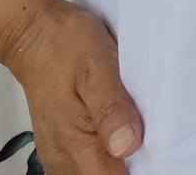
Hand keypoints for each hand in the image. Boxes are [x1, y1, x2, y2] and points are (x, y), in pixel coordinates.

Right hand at [3, 0, 142, 172]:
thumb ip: (110, 109)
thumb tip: (127, 146)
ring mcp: (61, 153)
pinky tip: (122, 134)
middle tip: (156, 137)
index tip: (161, 153)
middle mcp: (64, 158)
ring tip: (141, 132)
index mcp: (77, 144)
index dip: (141, 170)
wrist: (34, 34)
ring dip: (120, 162)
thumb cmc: (67, 46)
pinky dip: (106, 155)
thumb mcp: (96, 68)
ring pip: (95, 172)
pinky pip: (86, 162)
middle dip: (133, 166)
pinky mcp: (62, 143)